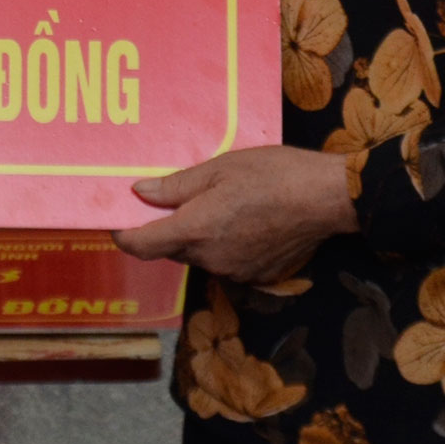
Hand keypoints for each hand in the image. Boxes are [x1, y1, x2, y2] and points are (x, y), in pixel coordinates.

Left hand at [112, 147, 357, 283]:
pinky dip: (224, 245)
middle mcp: (209, 259)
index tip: (118, 221)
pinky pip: (225, 262)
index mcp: (195, 230)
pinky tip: (244, 220)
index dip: (123, 234)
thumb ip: (176, 186)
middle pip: (170, 249)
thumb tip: (139, 193)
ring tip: (220, 204)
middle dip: (167, 228)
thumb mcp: (219, 167)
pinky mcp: (256, 276)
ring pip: (198, 256)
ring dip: (198, 236)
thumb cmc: (273, 174)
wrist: (326, 199)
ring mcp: (233, 272)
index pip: (141, 245)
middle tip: (179, 199)